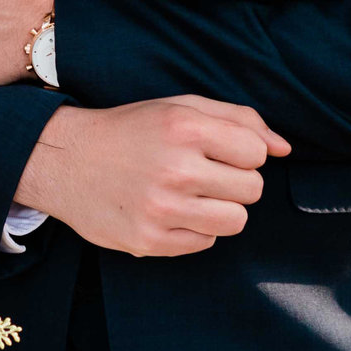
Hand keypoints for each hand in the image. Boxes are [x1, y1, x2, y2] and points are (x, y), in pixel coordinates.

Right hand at [12, 98, 291, 256]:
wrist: (66, 160)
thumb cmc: (131, 130)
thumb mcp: (181, 107)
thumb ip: (239, 120)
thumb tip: (284, 149)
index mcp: (184, 128)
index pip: (256, 153)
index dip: (243, 153)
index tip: (220, 151)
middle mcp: (175, 169)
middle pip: (252, 190)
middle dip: (235, 181)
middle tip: (204, 173)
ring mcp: (162, 209)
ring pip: (235, 221)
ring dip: (221, 208)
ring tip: (193, 194)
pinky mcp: (150, 241)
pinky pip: (206, 242)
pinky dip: (196, 228)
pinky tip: (171, 211)